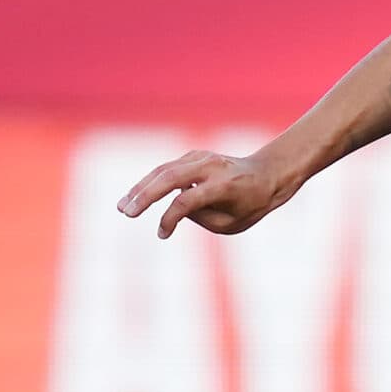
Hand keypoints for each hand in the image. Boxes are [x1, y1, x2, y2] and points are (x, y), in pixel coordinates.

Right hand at [118, 150, 292, 237]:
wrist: (268, 174)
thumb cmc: (250, 204)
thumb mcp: (231, 222)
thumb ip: (201, 217)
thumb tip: (175, 208)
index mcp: (225, 185)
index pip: (189, 200)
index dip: (171, 218)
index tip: (162, 234)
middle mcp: (212, 167)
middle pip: (170, 178)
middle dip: (145, 195)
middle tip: (126, 212)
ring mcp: (202, 158)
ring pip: (164, 170)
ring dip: (141, 188)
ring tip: (123, 207)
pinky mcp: (193, 156)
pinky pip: (168, 170)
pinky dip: (150, 182)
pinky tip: (136, 197)